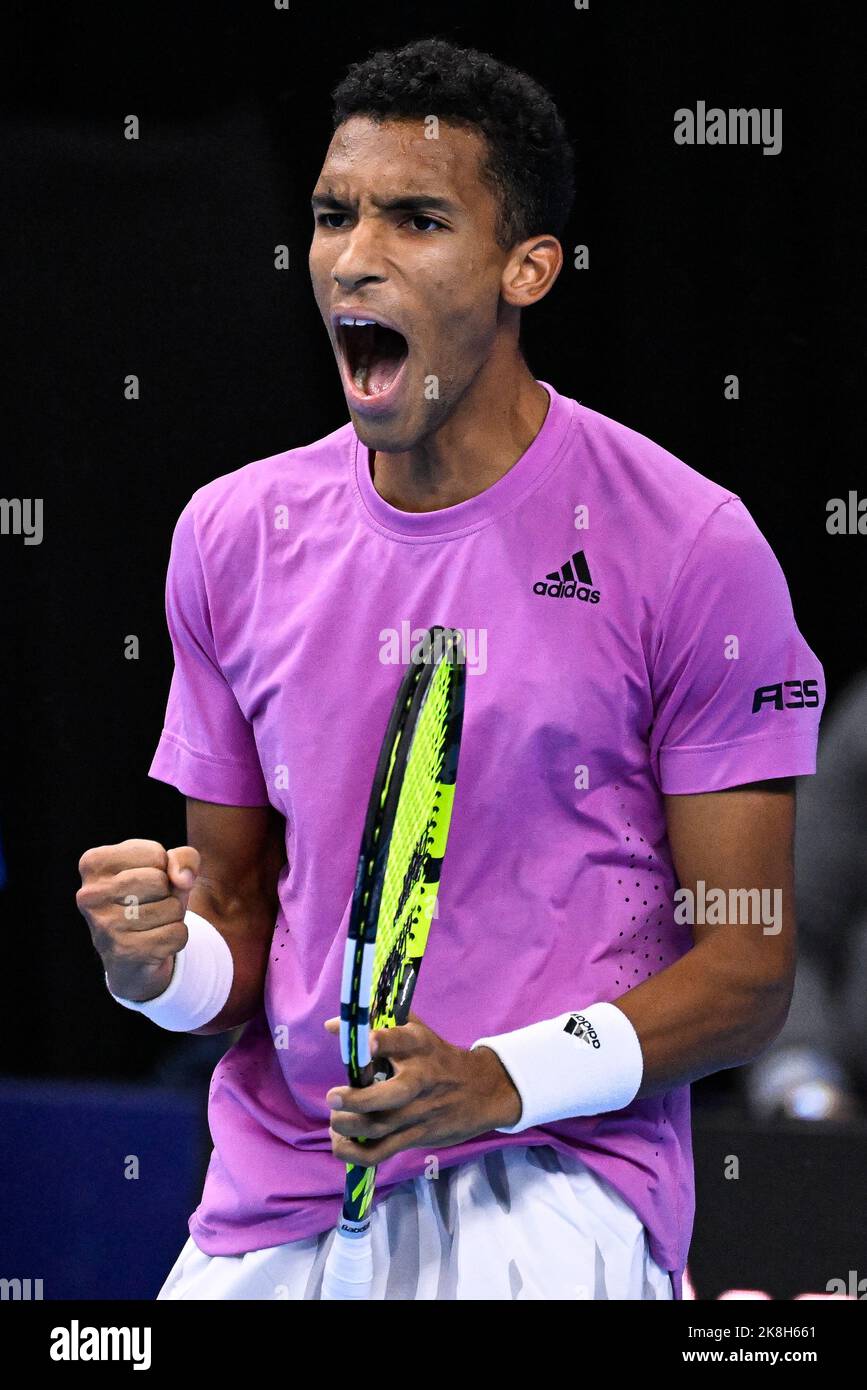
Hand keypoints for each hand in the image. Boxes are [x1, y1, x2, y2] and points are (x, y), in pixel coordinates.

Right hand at [76, 838, 199, 1001]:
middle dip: (169, 892)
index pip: (155, 854)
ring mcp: (104, 925)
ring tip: (152, 922)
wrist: (133, 954)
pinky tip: (155, 941)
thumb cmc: (149, 898)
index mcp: (93, 862)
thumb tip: (183, 879)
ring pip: (171, 908)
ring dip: (174, 915)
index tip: (146, 880)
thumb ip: (184, 857)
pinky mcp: (123, 952)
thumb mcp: (167, 868)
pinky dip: (176, 937)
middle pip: (160, 881)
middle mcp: (89, 894)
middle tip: (151, 904)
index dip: (163, 868)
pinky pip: (176, 934)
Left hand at [323, 1012, 521, 1164]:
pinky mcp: (417, 1136)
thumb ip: (376, 1023)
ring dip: (351, 1128)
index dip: (382, 1041)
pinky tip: (341, 1145)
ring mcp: (419, 1111)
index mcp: (418, 1045)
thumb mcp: (417, 1031)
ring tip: (335, 1122)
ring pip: (382, 1126)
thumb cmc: (438, 1056)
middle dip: (358, 1099)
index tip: (365, 1044)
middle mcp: (420, 1078)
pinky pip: (383, 1152)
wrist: (482, 1090)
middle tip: (333, 1098)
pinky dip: (357, 1154)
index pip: (399, 1039)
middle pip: (391, 1094)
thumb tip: (331, 1025)